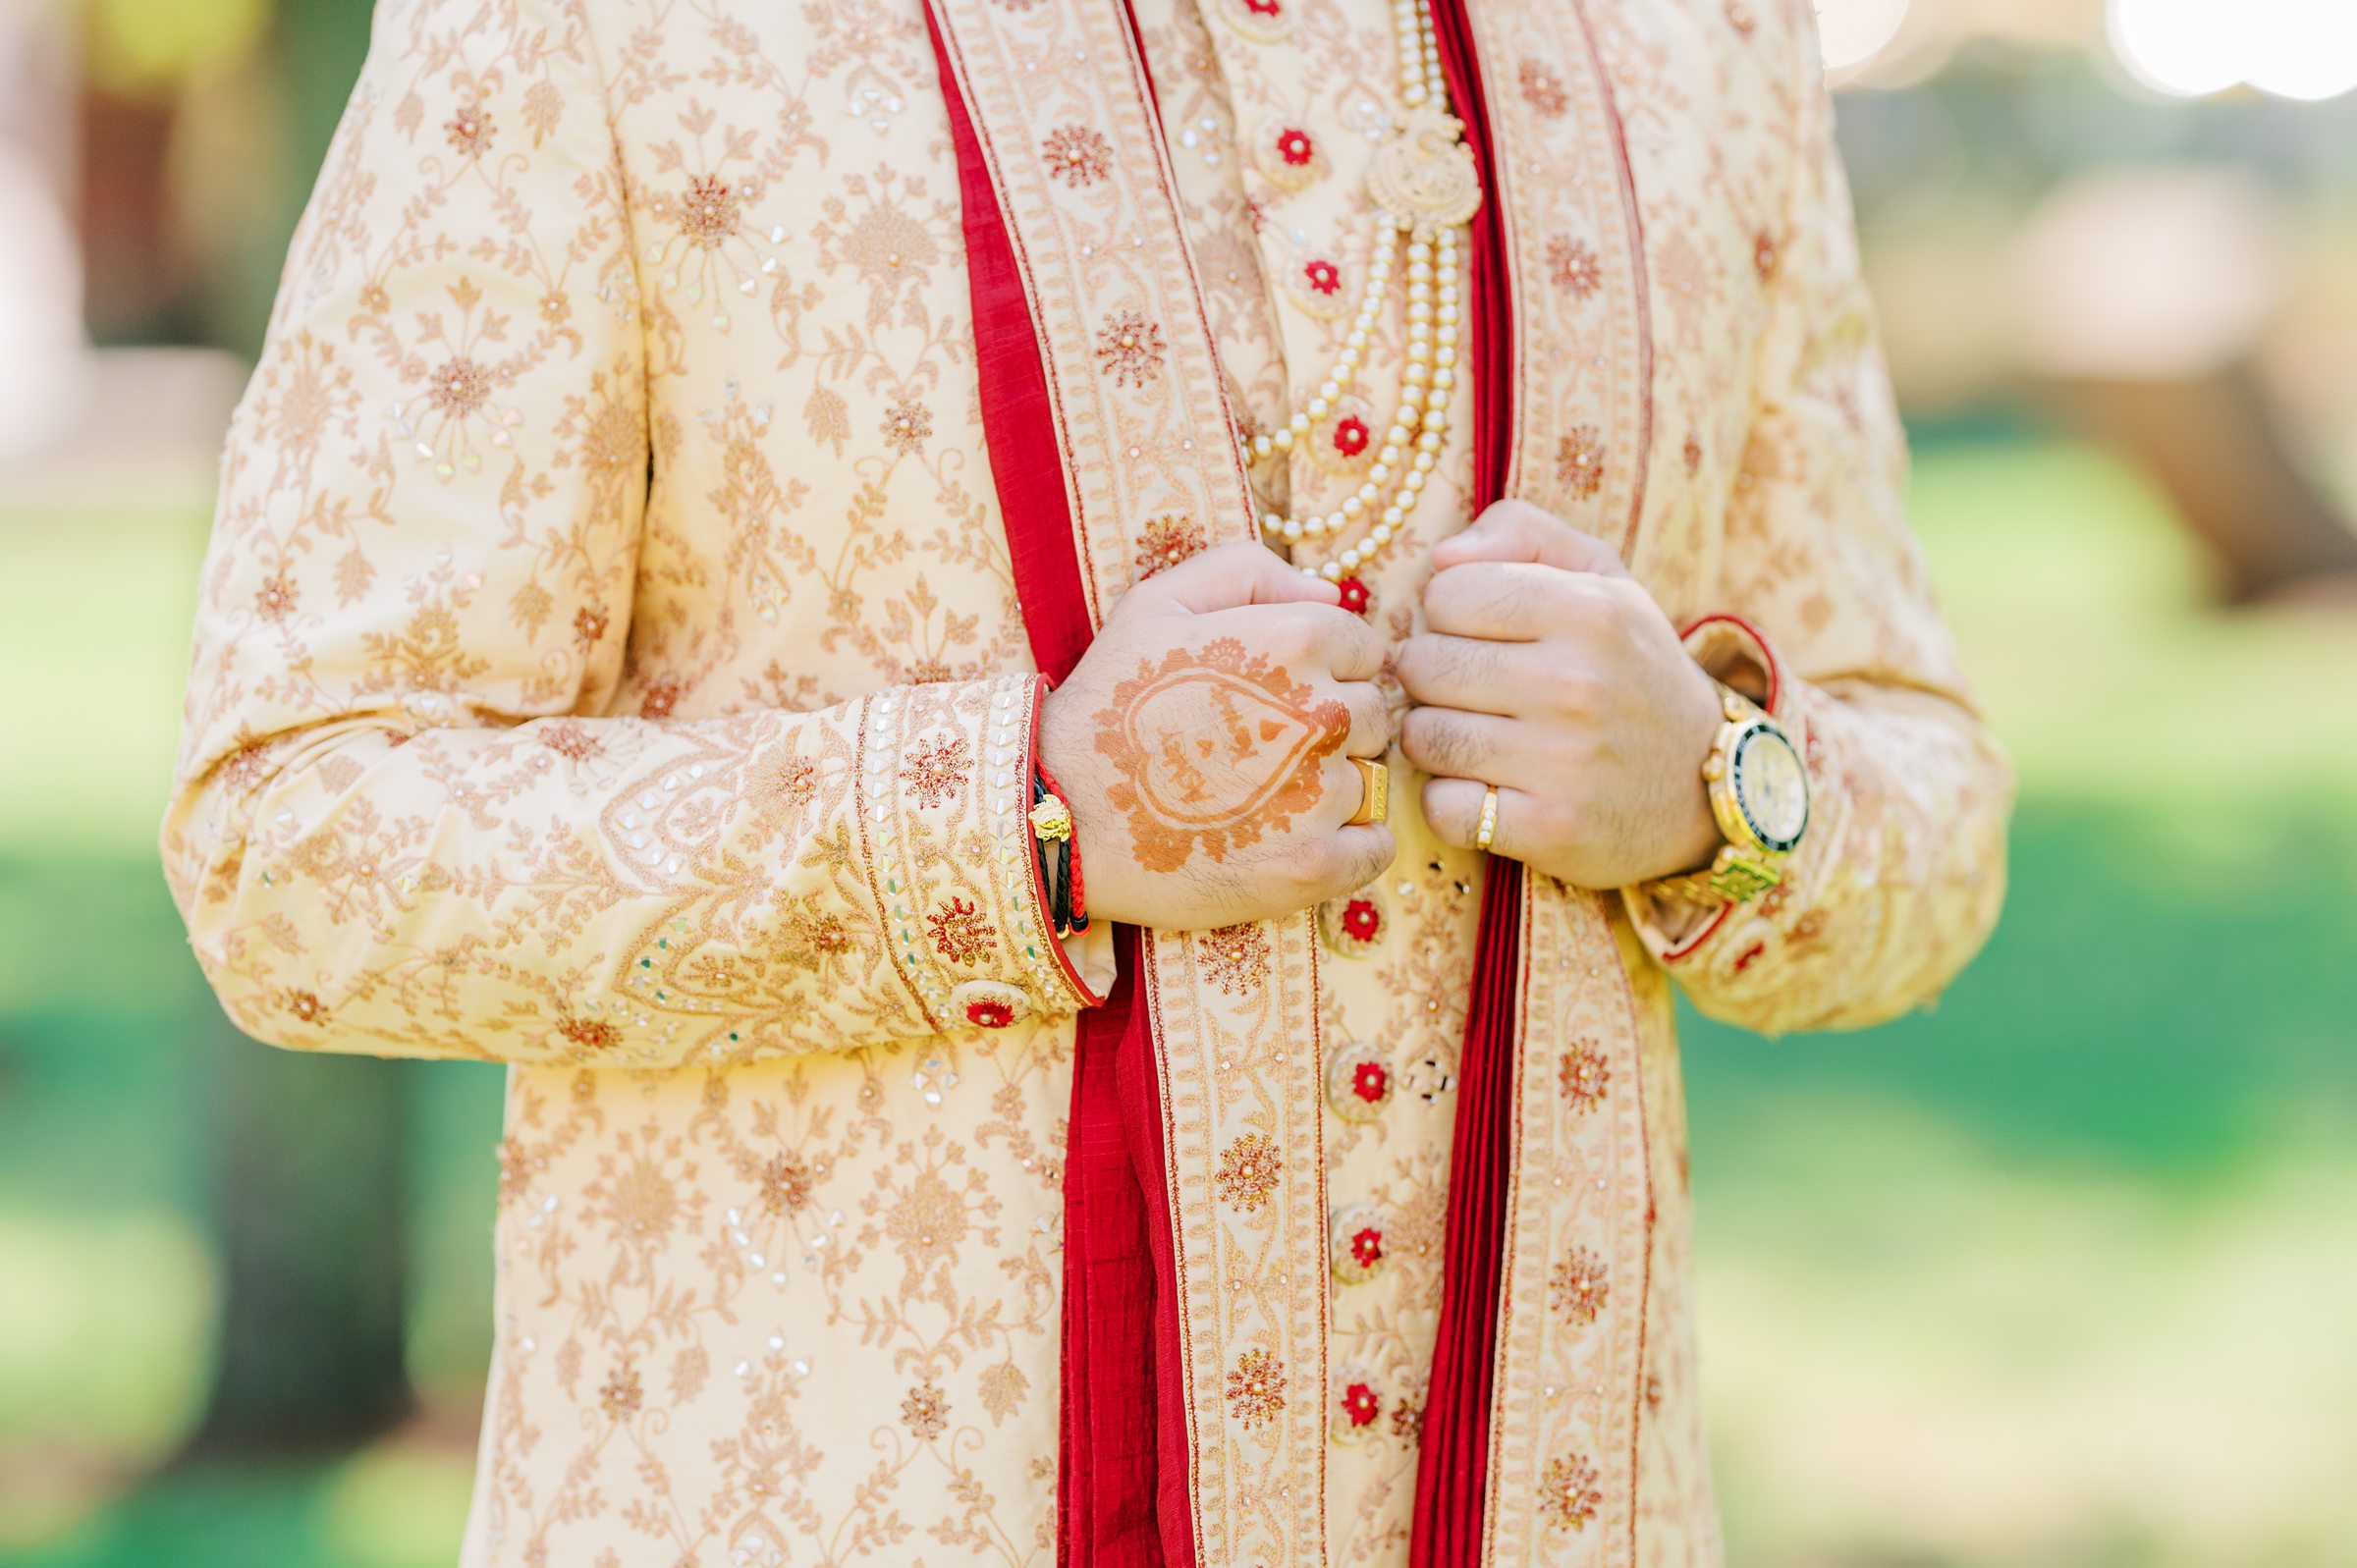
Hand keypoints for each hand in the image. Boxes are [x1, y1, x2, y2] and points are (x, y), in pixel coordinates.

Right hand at [1041, 542, 1396, 929]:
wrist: (1058, 814)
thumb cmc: (1109, 704)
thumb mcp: (1158, 602)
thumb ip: (1250, 571)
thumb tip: (1329, 592)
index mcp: (1298, 639)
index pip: (1363, 651)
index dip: (1318, 673)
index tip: (1268, 698)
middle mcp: (1323, 712)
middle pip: (1371, 715)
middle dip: (1325, 728)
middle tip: (1257, 750)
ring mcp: (1322, 794)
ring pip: (1369, 779)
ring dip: (1328, 788)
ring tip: (1256, 797)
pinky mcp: (1315, 865)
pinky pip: (1375, 847)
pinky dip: (1347, 847)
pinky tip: (1290, 840)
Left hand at [1395, 500, 1724, 888]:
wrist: (1702, 781)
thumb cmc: (1629, 667)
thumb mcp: (1601, 578)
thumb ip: (1523, 533)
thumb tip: (1440, 558)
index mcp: (1587, 610)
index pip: (1445, 594)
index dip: (1452, 615)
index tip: (1485, 636)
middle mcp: (1577, 684)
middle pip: (1422, 666)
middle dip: (1435, 678)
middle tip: (1474, 691)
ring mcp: (1564, 762)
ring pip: (1423, 737)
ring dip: (1436, 740)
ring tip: (1476, 736)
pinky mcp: (1551, 830)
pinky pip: (1443, 807)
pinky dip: (1451, 802)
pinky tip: (1487, 789)